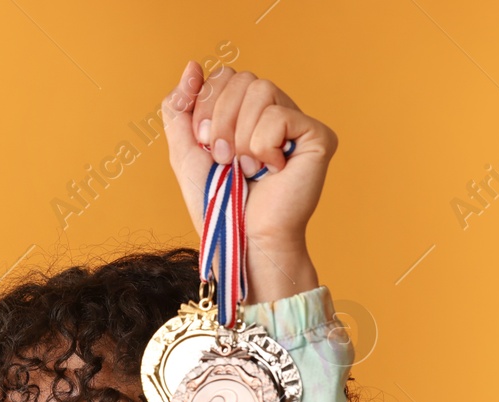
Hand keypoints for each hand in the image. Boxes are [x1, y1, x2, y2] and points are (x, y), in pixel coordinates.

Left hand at [161, 61, 336, 246]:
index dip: (205, 104)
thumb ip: (180, 109)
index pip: (224, 75)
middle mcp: (274, 111)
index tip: (202, 142)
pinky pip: (279, 115)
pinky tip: (270, 170)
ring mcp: (298, 122)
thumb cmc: (216, 202)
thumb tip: (192, 66)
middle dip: (218, 121)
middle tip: (222, 159)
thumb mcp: (184, 151)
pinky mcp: (318, 135)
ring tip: (245, 167)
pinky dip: (262, 147)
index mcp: (245, 112)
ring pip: (261, 90)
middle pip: (241, 78)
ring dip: (239, 136)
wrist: (241, 237)